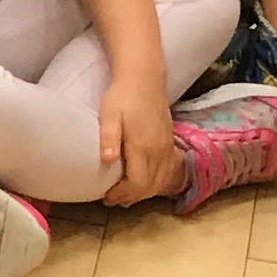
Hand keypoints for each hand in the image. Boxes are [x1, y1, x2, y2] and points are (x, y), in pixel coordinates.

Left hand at [98, 78, 183, 202]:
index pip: (138, 183)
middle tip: (112, 199)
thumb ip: (109, 137)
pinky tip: (143, 182)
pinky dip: (156, 182)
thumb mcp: (109, 114)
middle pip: (150, 187)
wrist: (145, 78)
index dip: (123, 194)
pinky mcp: (170, 143)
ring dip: (144, 192)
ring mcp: (166, 147)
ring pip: (160, 181)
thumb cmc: (122, 96)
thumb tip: (107, 160)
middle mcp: (158, 150)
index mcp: (142, 146)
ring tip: (125, 194)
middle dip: (132, 197)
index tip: (107, 196)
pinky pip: (167, 171)